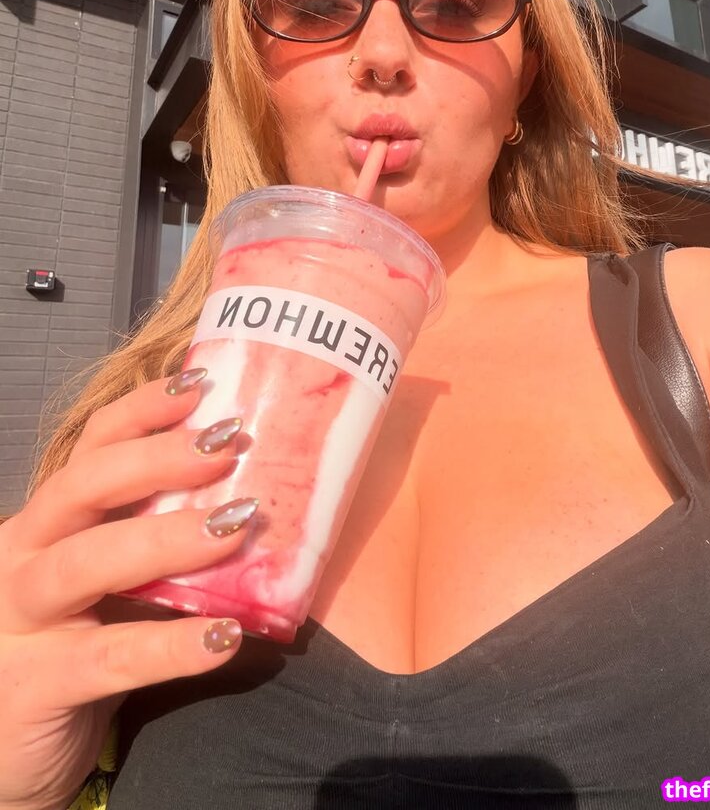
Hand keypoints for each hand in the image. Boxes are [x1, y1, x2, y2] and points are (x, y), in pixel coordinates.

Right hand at [0, 370, 254, 809]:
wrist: (7, 754)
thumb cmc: (75, 650)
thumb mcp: (109, 585)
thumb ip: (158, 542)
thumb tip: (255, 497)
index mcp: (46, 523)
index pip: (91, 447)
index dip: (142, 411)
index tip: (203, 384)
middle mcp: (21, 557)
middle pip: (82, 487)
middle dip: (157, 459)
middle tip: (230, 443)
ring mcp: (18, 620)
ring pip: (85, 562)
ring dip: (165, 538)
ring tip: (237, 525)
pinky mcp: (33, 686)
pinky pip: (107, 658)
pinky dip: (169, 647)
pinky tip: (223, 637)